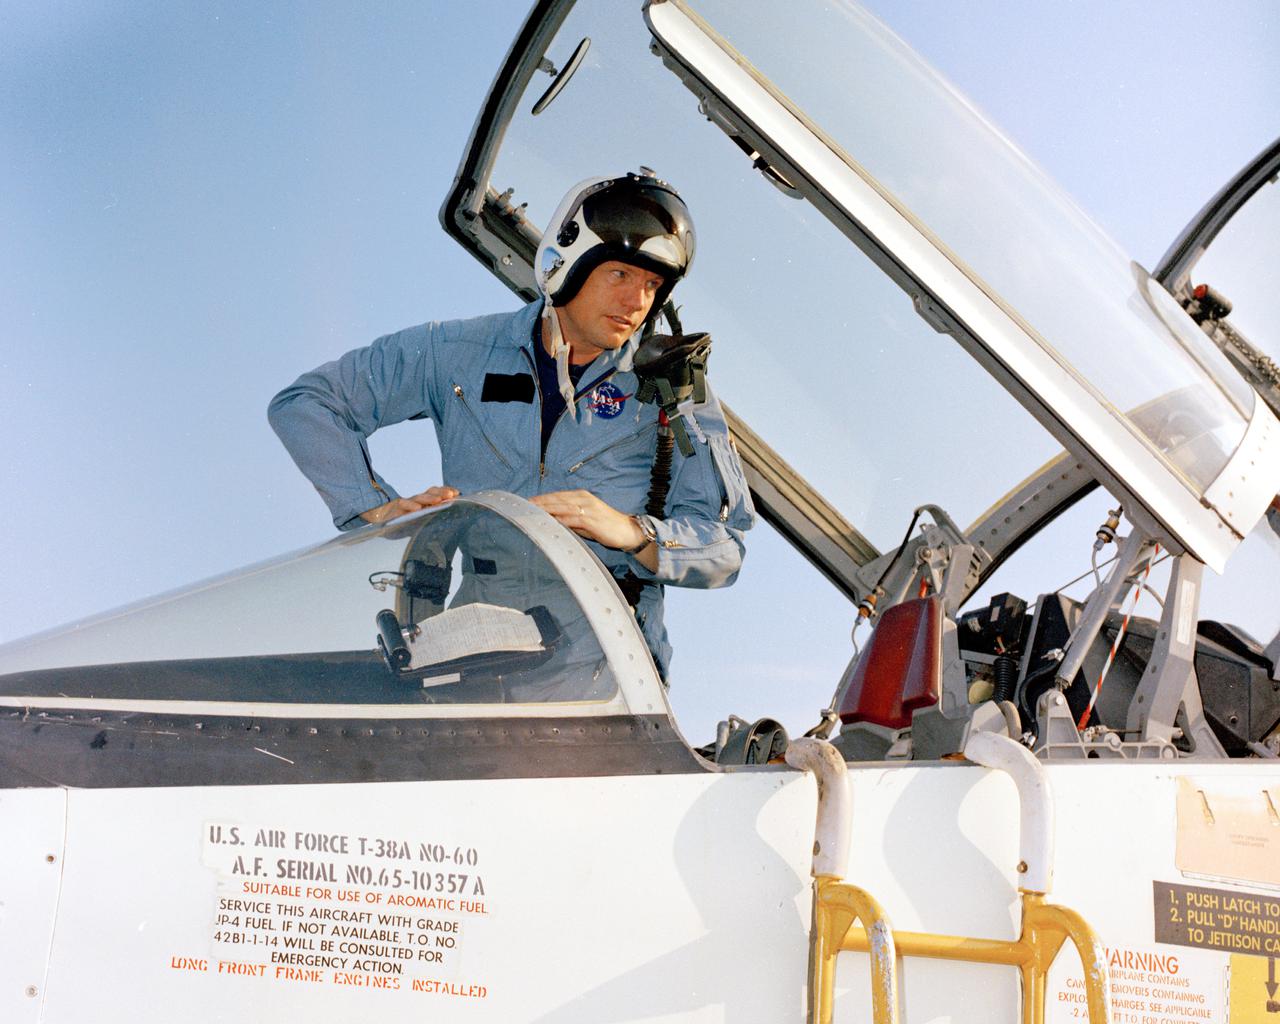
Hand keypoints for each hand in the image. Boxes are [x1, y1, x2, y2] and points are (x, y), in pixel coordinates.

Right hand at [360, 486, 457, 524]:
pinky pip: (403, 504)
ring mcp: (406, 503)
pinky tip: (417, 509)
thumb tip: (447, 528)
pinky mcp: (395, 507)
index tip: (457, 493)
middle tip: (452, 494)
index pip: (436, 494)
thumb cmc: (400, 522)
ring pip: (419, 497)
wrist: (378, 519)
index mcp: (423, 503)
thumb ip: (429, 523)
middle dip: (442, 492)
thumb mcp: (417, 524)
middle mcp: (416, 501)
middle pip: (430, 492)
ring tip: (440, 500)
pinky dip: (410, 506)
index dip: (446, 491)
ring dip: (430, 498)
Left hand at [531, 490, 646, 550]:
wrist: (627, 531)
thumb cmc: (605, 526)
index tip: (525, 503)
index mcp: (581, 496)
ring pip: (561, 507)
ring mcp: (588, 508)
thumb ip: (569, 519)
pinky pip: (572, 519)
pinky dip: (559, 520)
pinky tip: (549, 522)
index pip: (556, 496)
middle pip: (556, 499)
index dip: (541, 499)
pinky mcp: (592, 519)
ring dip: (545, 510)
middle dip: (538, 503)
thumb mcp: (584, 521)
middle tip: (522, 507)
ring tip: (531, 514)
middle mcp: (583, 499)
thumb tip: (552, 522)